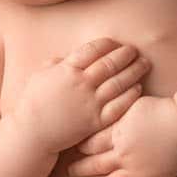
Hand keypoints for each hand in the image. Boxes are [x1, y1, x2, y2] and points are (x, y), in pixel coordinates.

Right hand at [16, 38, 149, 154]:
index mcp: (67, 69)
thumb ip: (56, 63)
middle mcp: (81, 84)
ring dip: (134, 71)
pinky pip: (118, 106)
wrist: (32, 133)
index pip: (93, 49)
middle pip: (110, 64)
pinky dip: (130, 96)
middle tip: (135, 51)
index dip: (108, 44)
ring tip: (144, 64)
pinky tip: (137, 89)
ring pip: (118, 83)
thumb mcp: (40, 75)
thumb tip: (68, 56)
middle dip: (125, 55)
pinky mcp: (95, 121)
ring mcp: (90, 103)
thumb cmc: (33, 102)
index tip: (116, 43)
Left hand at [67, 94, 176, 176]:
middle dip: (80, 168)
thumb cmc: (162, 110)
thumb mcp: (133, 106)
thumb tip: (102, 113)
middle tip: (69, 171)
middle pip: (95, 165)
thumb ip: (116, 114)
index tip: (75, 148)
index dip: (81, 147)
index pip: (91, 144)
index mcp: (117, 135)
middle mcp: (124, 156)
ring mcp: (138, 172)